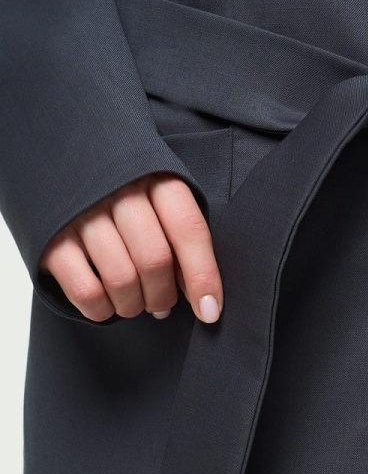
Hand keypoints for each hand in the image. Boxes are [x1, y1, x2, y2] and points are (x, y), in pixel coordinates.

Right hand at [38, 173, 222, 322]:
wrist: (56, 162)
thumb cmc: (122, 194)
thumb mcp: (157, 198)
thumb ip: (180, 238)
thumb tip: (202, 297)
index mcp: (153, 178)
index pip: (188, 230)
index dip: (203, 277)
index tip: (210, 311)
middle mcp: (116, 190)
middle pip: (154, 260)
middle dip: (163, 297)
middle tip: (161, 305)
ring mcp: (79, 213)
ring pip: (122, 280)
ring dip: (133, 305)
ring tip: (134, 303)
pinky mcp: (51, 238)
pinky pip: (87, 291)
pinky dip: (102, 310)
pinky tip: (106, 303)